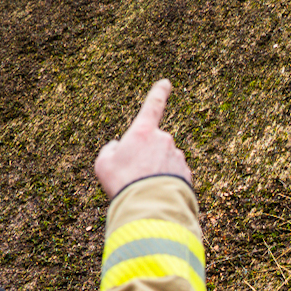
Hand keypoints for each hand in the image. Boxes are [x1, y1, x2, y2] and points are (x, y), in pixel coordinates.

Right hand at [94, 79, 192, 198]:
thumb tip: (118, 147)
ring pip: (164, 162)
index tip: (166, 83)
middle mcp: (164, 139)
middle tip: (132, 177)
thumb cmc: (122, 182)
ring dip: (155, 172)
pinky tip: (156, 196)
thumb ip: (110, 150)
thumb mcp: (103, 164)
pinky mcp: (187, 174)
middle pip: (153, 146)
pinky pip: (174, 176)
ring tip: (144, 190)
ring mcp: (177, 157)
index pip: (152, 106)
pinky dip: (165, 184)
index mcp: (143, 131)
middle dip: (145, 159)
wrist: (149, 207)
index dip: (158, 93)